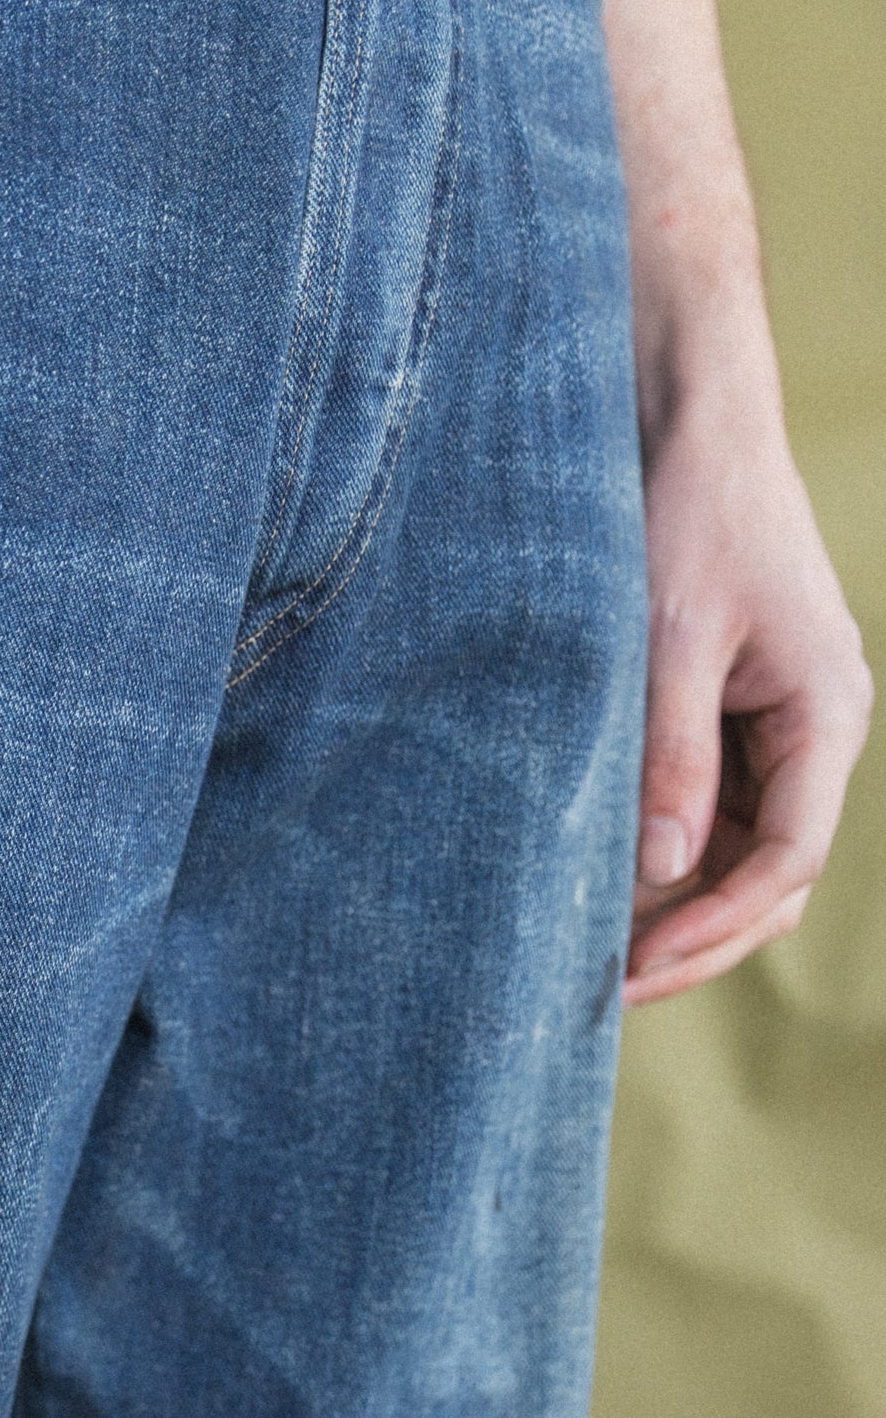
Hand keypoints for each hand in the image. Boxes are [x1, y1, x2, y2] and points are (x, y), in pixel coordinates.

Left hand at [624, 394, 871, 1004]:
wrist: (688, 424)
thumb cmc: (689, 511)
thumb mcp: (670, 638)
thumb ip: (670, 756)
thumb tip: (665, 872)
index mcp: (825, 713)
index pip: (787, 860)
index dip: (715, 926)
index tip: (636, 966)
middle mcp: (813, 733)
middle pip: (770, 881)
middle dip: (697, 942)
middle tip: (605, 993)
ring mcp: (774, 733)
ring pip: (738, 860)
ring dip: (677, 912)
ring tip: (592, 958)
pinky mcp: (730, 723)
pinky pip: (708, 818)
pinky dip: (662, 861)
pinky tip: (599, 891)